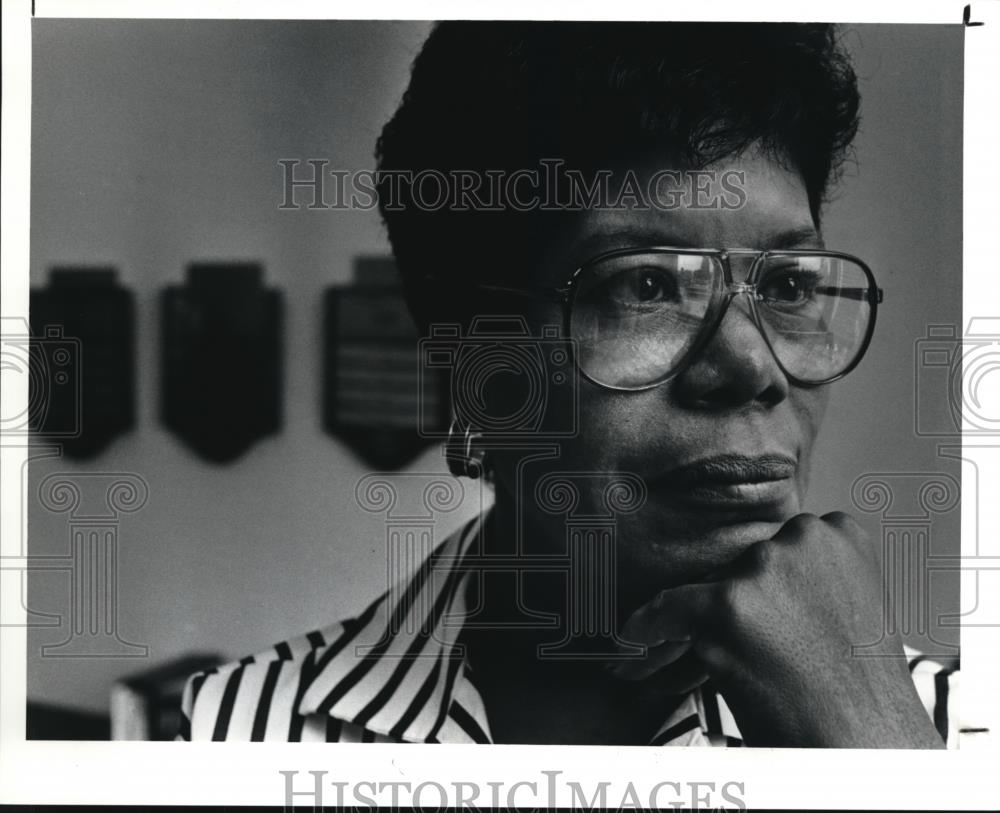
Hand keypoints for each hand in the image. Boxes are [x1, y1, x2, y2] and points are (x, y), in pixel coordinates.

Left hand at [610, 512, 944, 747]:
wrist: (868, 746)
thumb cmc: (860, 693)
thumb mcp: (850, 611)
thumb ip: (804, 581)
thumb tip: (746, 580)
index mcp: (840, 534)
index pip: (781, 546)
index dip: (770, 587)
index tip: (762, 612)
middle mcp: (804, 539)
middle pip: (742, 565)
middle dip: (740, 605)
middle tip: (760, 653)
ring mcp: (764, 569)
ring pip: (711, 588)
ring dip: (710, 625)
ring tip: (742, 668)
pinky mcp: (728, 604)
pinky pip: (668, 608)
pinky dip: (648, 627)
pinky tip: (633, 642)